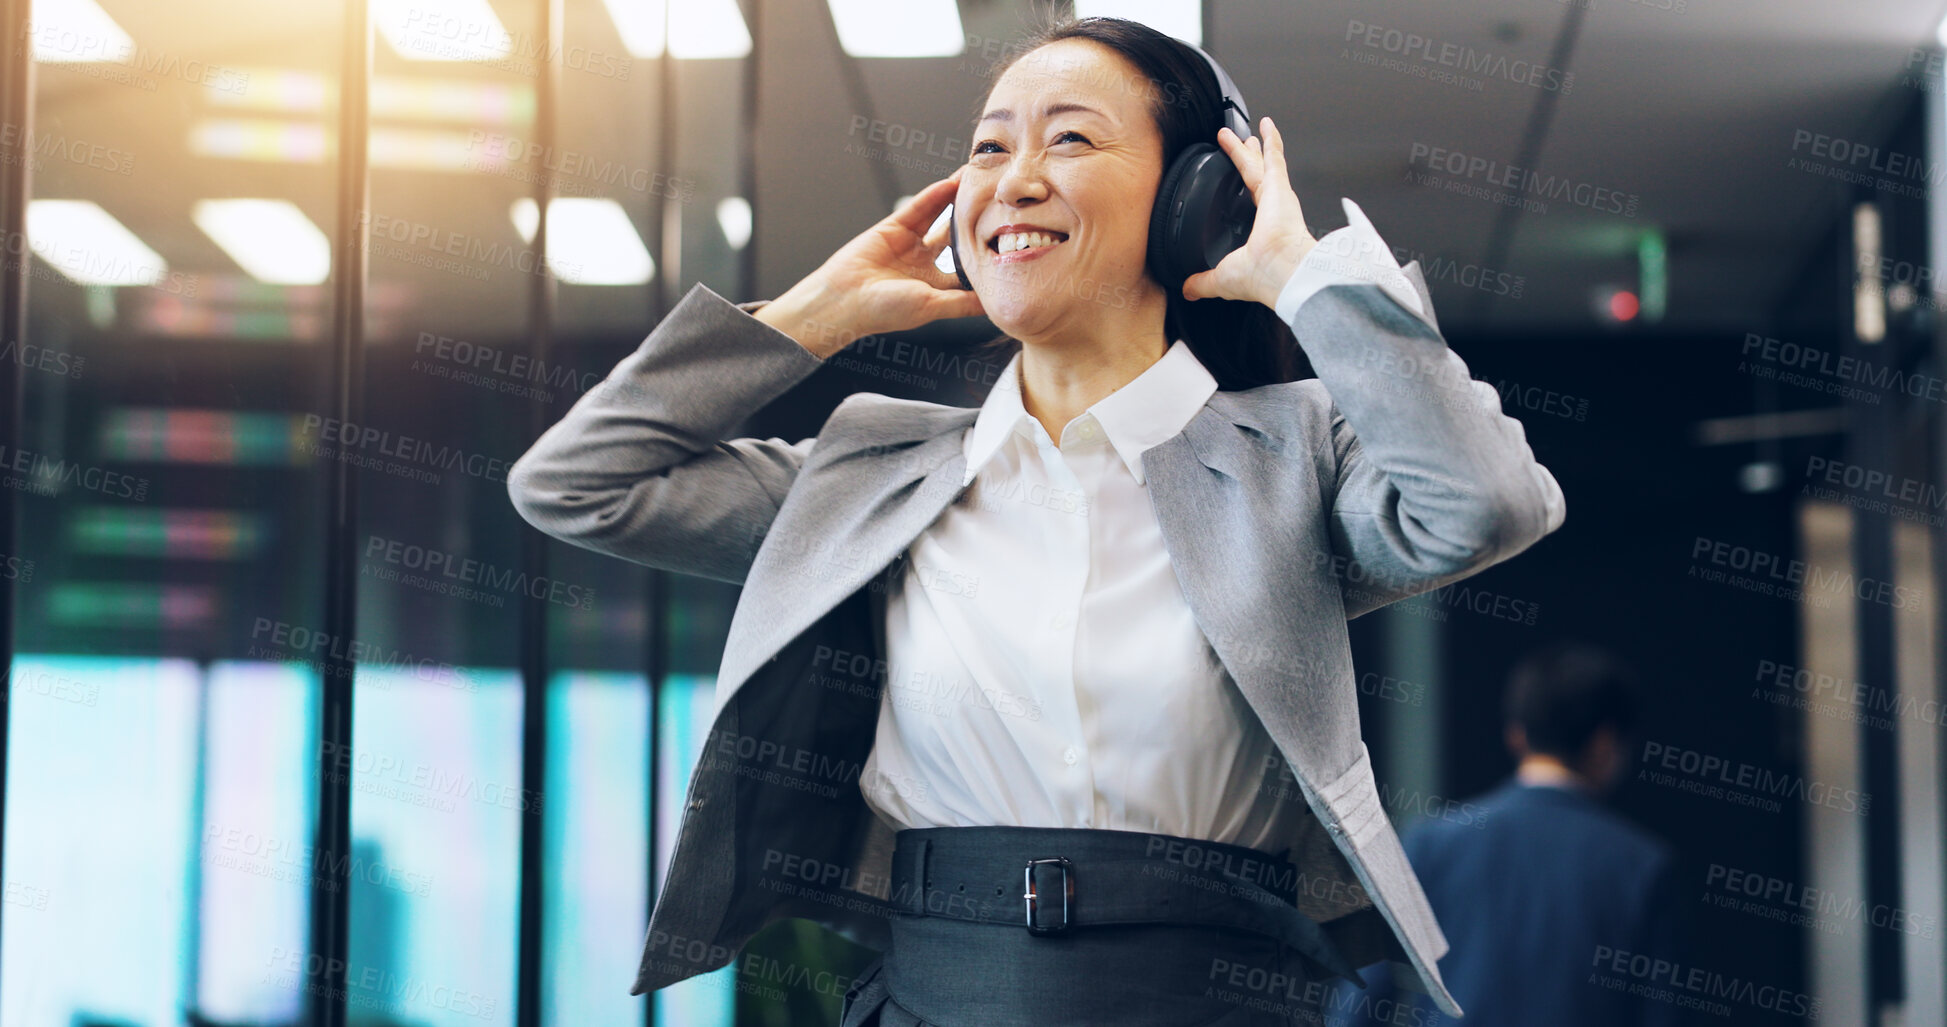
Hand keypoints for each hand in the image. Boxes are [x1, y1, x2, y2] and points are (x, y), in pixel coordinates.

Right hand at [756, 171, 984, 357]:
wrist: (843, 299)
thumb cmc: (884, 310)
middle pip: (958, 239)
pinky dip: (935, 196)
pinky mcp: (894, 228)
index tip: (1011, 240)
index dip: (986, 255)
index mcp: (936, 287)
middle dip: (976, 223)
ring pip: (940, 219)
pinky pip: (919, 209)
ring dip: (958, 202)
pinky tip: (953, 183)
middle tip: (1000, 206)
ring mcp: (910, 246)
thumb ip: (963, 302)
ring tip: (980, 184)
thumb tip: (995, 305)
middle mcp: (926, 266)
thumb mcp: (932, 306)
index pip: (968, 268)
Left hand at [1180, 117, 1316, 309]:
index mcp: (1262, 231)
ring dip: (1252, 148)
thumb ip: (1203, 281)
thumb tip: (1187, 289)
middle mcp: (1272, 212)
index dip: (1242, 191)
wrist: (1283, 272)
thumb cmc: (1264, 277)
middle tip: (1244, 145)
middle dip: (1248, 161)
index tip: (1237, 181)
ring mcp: (1277, 197)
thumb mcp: (1223, 278)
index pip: (1249, 204)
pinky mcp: (1279, 187)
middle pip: (1255, 178)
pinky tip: (1266, 124)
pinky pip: (1274, 156)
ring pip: (1261, 165)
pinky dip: (1271, 139)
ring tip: (1248, 131)